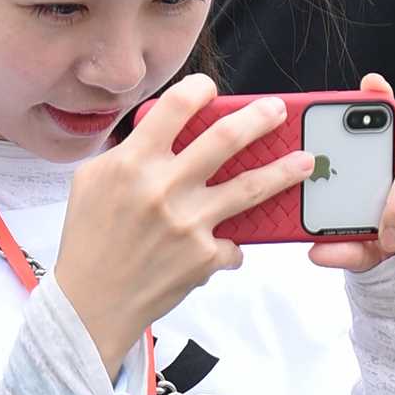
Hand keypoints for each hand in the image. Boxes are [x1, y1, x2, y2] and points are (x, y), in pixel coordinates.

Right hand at [52, 74, 316, 374]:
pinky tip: (222, 246)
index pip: (176, 106)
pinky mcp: (204, 257)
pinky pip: (232, 242)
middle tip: (279, 111)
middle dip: (260, 118)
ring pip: (250, 188)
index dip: (199, 89)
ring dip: (284, 171)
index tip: (210, 89)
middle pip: (226, 139)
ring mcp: (189, 224)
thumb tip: (162, 132)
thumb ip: (127, 153)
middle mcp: (164, 188)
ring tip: (305, 161)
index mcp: (133, 162)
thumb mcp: (91, 182)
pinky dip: (229, 243)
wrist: (91, 305)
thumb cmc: (88, 240)